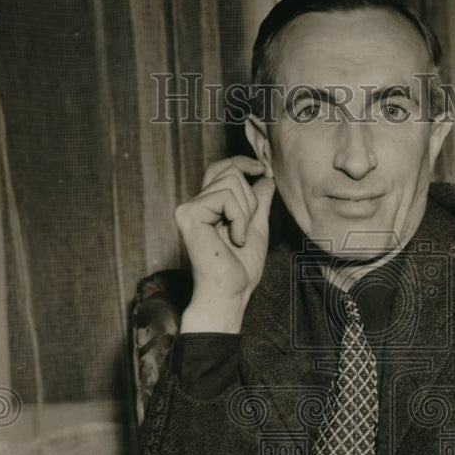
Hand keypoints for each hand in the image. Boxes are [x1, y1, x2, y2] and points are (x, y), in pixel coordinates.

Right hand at [174, 156, 275, 332]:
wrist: (231, 291)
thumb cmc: (241, 268)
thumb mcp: (257, 226)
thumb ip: (259, 201)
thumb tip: (266, 177)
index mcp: (208, 206)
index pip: (222, 168)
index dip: (242, 163)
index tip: (265, 170)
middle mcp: (194, 204)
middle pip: (230, 171)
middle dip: (250, 198)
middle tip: (246, 228)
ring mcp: (188, 208)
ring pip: (231, 182)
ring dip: (245, 211)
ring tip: (239, 237)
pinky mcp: (188, 214)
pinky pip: (225, 197)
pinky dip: (239, 218)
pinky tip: (235, 239)